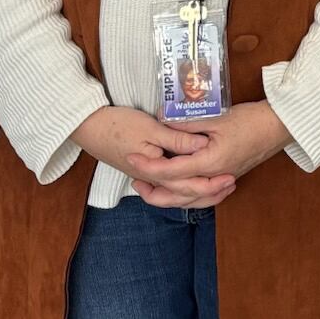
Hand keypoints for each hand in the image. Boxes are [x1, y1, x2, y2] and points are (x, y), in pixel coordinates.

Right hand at [70, 106, 231, 209]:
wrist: (88, 127)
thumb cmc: (118, 125)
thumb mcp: (151, 128)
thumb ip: (177, 138)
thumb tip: (202, 145)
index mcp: (157, 171)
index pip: (188, 184)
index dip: (211, 182)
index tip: (230, 175)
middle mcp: (152, 180)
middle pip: (184, 194)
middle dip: (209, 191)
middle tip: (231, 182)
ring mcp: (146, 178)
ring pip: (175, 195)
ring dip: (197, 193)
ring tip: (218, 186)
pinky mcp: (142, 172)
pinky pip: (166, 188)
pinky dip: (182, 188)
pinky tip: (190, 180)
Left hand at [128, 101, 290, 199]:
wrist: (279, 127)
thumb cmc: (251, 120)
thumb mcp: (216, 117)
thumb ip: (187, 121)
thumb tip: (160, 118)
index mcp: (210, 162)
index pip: (172, 170)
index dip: (149, 165)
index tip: (131, 158)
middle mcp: (214, 176)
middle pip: (178, 194)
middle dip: (153, 189)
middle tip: (134, 178)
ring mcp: (222, 179)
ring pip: (190, 198)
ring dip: (168, 195)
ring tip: (150, 187)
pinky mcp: (227, 176)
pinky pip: (202, 194)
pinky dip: (187, 196)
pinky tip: (178, 190)